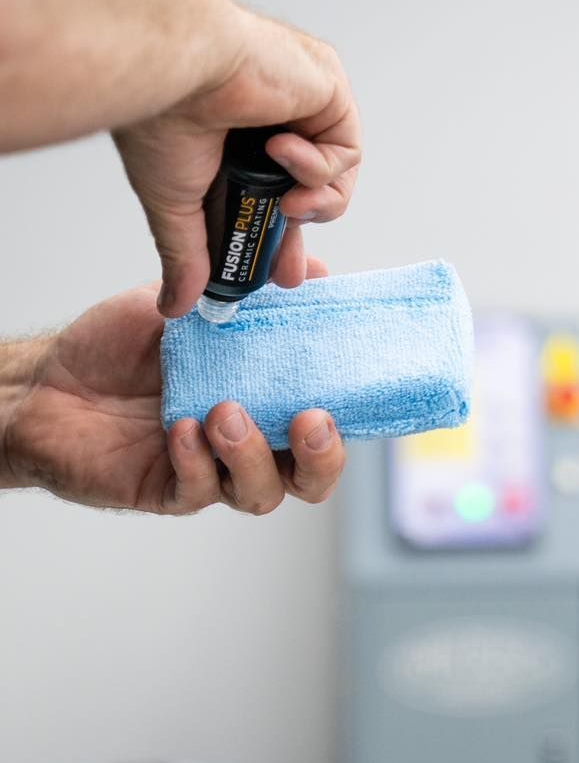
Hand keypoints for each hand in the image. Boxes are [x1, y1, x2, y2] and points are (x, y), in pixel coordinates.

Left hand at [0, 260, 345, 514]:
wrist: (47, 379)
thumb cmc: (120, 347)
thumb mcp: (195, 305)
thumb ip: (256, 292)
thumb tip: (316, 269)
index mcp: (266, 404)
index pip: (327, 427)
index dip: (346, 422)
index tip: (343, 393)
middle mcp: (248, 444)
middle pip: (310, 479)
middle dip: (322, 457)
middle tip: (309, 420)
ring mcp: (211, 471)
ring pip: (260, 493)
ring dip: (252, 455)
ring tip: (224, 411)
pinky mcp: (167, 489)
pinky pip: (197, 491)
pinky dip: (195, 461)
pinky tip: (181, 429)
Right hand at [112, 3, 360, 317]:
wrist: (177, 69)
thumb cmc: (162, 118)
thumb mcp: (175, 205)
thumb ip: (187, 255)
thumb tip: (175, 305)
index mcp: (231, 140)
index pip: (270, 196)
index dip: (278, 239)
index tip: (277, 278)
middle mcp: (269, 120)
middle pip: (308, 191)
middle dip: (302, 235)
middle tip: (289, 273)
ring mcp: (302, 105)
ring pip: (335, 179)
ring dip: (314, 202)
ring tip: (285, 200)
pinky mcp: (330, 92)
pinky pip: (347, 152)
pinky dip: (318, 165)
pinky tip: (281, 148)